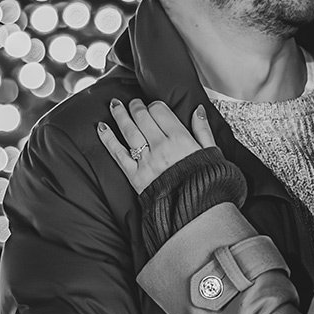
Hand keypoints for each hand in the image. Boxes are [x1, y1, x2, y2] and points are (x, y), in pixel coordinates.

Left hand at [96, 98, 215, 193]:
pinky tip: (101, 128)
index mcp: (180, 139)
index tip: (153, 106)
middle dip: (136, 106)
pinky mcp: (134, 175)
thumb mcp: (212, 153)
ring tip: (114, 104)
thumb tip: (198, 111)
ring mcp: (146, 161)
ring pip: (129, 131)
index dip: (154, 105)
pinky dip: (108, 139)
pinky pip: (118, 153)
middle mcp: (161, 147)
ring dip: (120, 115)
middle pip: (142, 118)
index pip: (160, 112)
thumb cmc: (204, 182)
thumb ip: (203, 130)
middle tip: (133, 102)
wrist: (195, 210)